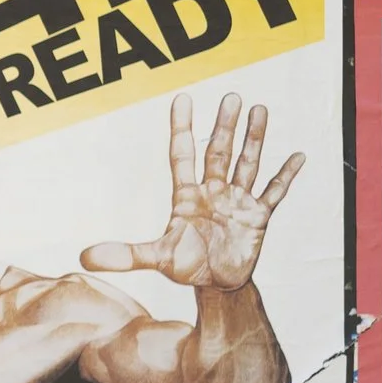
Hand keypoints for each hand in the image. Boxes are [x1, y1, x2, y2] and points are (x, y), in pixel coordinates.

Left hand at [81, 94, 301, 292]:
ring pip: (247, 163)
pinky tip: (297, 155)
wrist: (216, 285)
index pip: (182, 154)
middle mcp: (213, 192)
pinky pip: (275, 191)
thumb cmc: (185, 266)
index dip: (182, 128)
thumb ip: (125, 255)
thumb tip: (84, 257)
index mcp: (187, 196)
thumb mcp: (155, 259)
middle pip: (219, 152)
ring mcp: (237, 201)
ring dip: (254, 139)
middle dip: (225, 126)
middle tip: (231, 97)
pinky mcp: (258, 216)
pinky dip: (286, 175)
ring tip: (260, 110)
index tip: (182, 99)